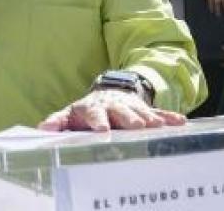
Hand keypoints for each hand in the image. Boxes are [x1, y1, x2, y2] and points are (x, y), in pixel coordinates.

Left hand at [38, 89, 185, 131]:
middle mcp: (113, 106)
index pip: (95, 113)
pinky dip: (169, 117)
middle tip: (137, 127)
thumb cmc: (86, 111)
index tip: (103, 131)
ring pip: (141, 112)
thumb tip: (43, 130)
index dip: (98, 121)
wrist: (108, 93)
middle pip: (121, 111)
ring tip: (158, 127)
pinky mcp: (145, 109)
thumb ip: (58, 121)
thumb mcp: (70, 114)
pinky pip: (159, 113)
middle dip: (128, 119)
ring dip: (150, 119)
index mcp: (93, 108)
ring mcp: (131, 106)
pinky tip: (180, 122)